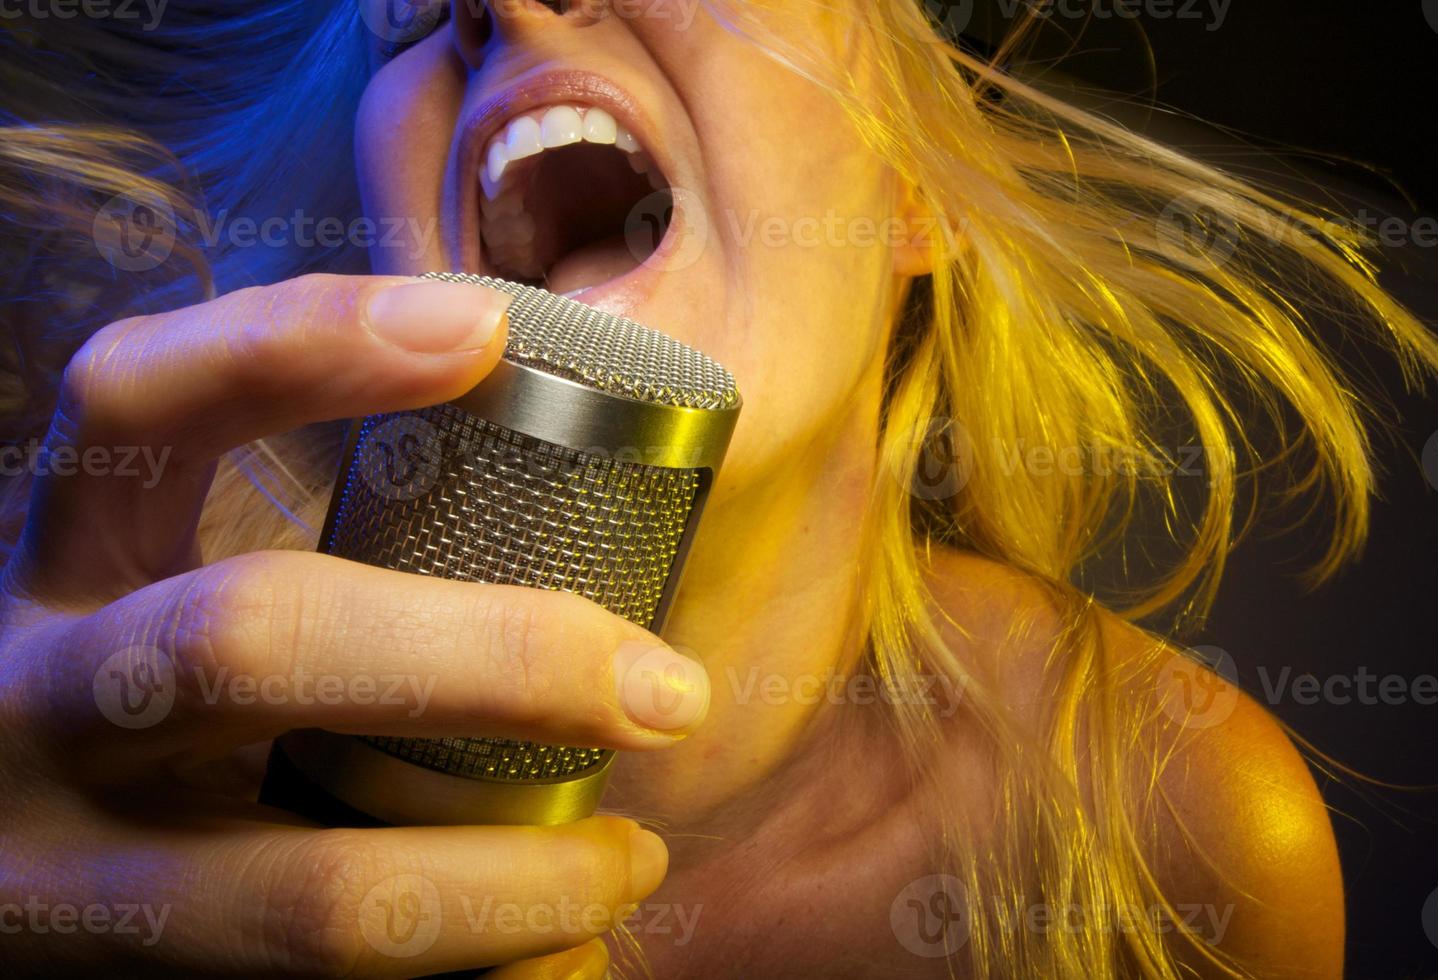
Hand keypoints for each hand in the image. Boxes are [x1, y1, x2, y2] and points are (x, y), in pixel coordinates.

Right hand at [0, 275, 709, 976]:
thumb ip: (328, 579)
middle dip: (497, 658)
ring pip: (315, 897)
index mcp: (63, 575)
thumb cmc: (159, 745)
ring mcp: (61, 884)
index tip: (488, 325)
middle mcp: (32, 711)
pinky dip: (489, 978)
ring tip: (631, 859)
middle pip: (247, 640)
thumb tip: (571, 554)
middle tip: (668, 691)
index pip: (133, 403)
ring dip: (517, 884)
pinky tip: (557, 960)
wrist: (17, 901)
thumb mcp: (184, 626)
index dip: (298, 341)